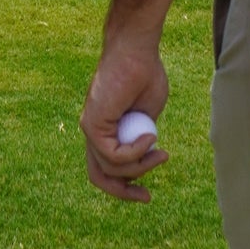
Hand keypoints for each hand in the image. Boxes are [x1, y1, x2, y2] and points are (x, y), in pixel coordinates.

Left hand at [82, 39, 169, 201]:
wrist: (137, 51)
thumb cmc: (146, 75)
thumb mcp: (148, 116)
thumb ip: (143, 137)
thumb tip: (146, 156)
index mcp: (105, 130)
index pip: (106, 168)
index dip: (125, 185)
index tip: (147, 193)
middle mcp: (92, 132)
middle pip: (99, 177)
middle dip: (123, 192)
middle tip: (147, 197)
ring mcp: (89, 129)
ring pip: (111, 168)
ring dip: (140, 166)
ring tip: (160, 151)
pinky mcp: (92, 124)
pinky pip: (114, 155)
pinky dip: (135, 152)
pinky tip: (149, 137)